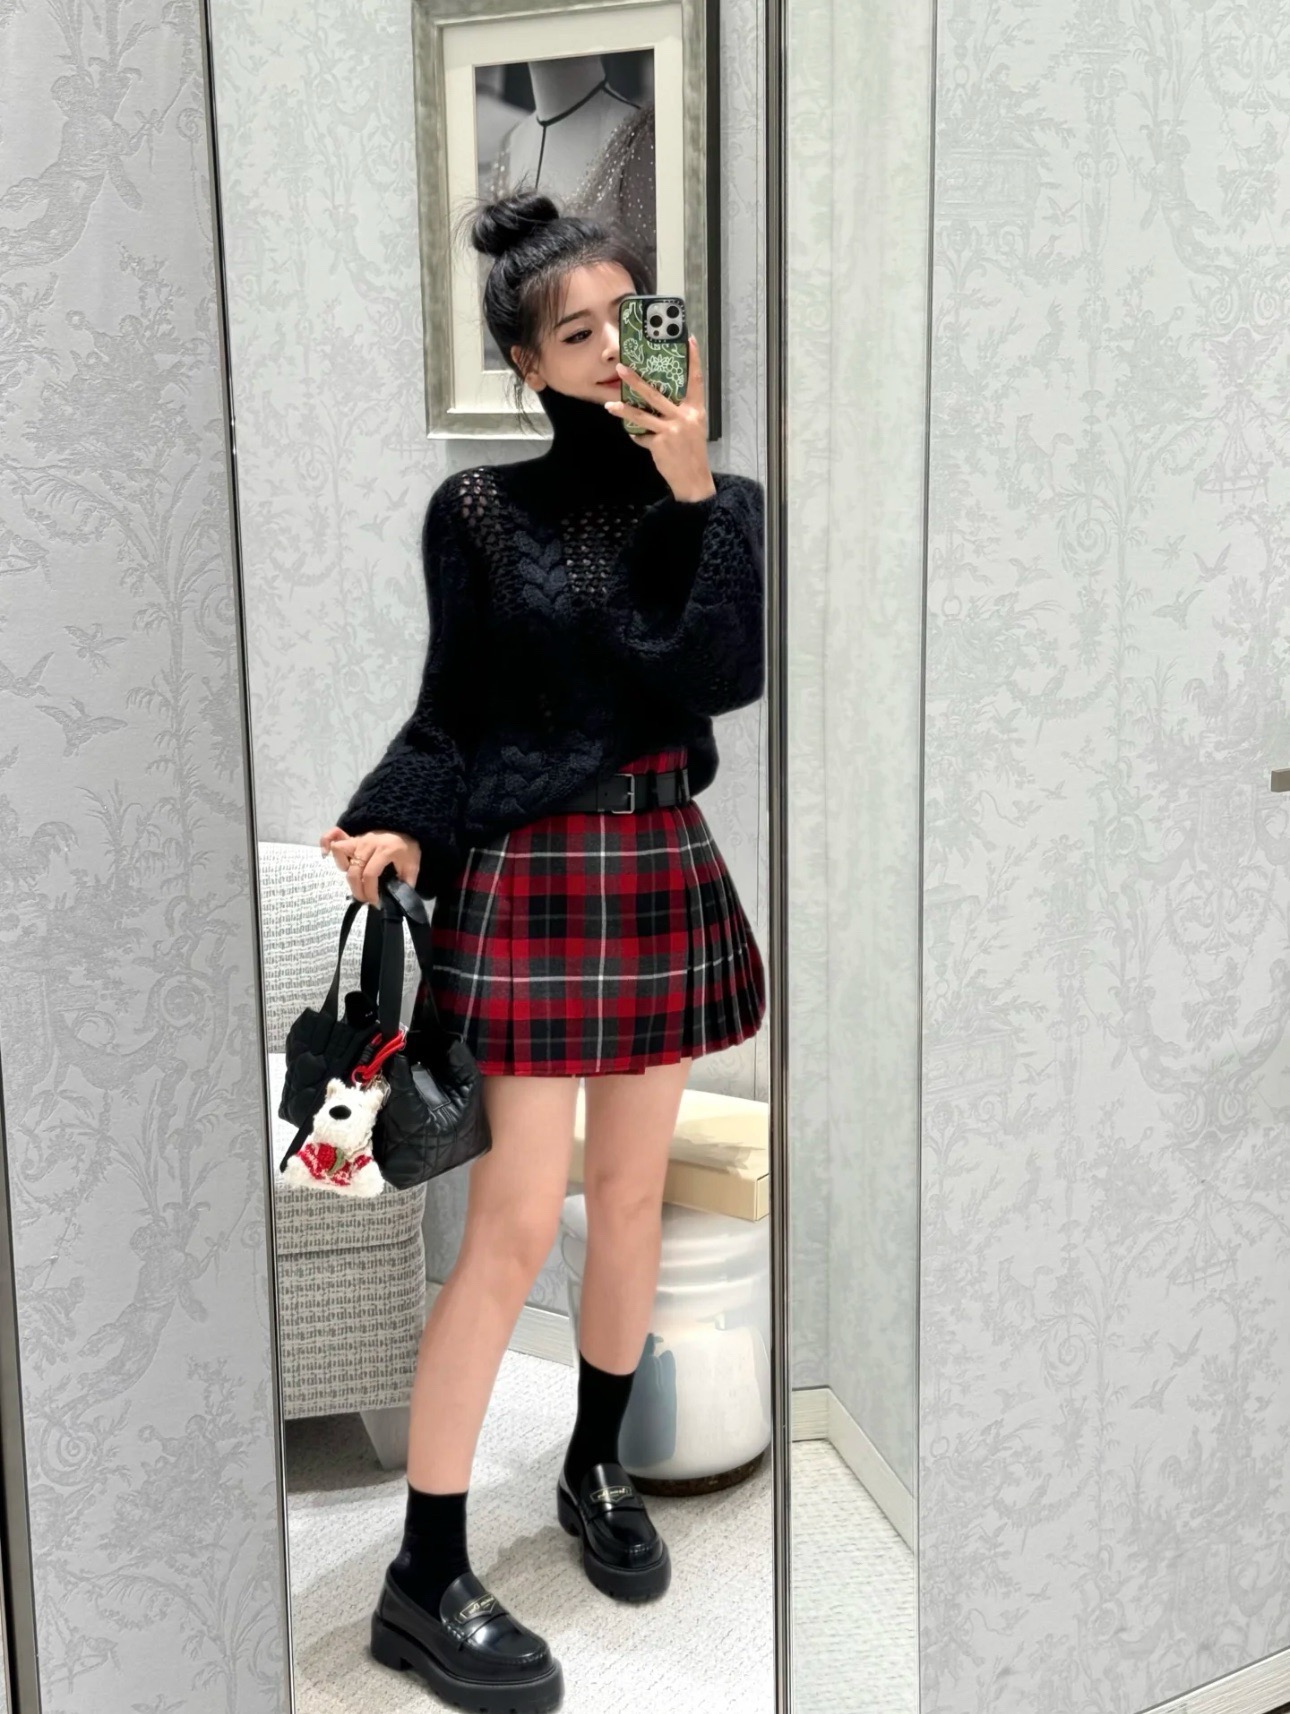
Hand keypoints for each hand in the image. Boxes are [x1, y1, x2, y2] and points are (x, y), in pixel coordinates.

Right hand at [318, 826, 420, 905]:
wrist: (405, 829)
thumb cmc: (407, 849)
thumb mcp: (413, 866)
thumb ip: (405, 884)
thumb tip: (395, 901)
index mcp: (385, 850)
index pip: (370, 874)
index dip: (370, 892)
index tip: (375, 902)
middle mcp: (369, 843)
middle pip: (354, 870)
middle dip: (358, 890)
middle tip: (365, 900)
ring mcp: (359, 839)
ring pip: (341, 855)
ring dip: (347, 874)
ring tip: (358, 883)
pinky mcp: (353, 838)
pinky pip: (334, 838)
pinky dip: (328, 845)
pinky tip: (327, 855)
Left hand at [604, 335, 716, 502]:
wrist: (693, 479)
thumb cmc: (691, 452)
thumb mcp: (692, 428)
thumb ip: (678, 412)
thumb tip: (656, 400)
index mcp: (696, 410)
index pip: (695, 379)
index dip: (693, 359)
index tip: (689, 339)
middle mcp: (685, 416)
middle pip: (656, 394)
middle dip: (636, 381)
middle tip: (622, 367)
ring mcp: (671, 429)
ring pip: (642, 414)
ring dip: (624, 408)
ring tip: (610, 403)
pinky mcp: (660, 443)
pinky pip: (642, 435)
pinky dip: (638, 437)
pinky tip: (638, 438)